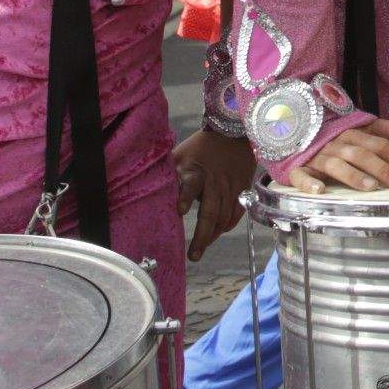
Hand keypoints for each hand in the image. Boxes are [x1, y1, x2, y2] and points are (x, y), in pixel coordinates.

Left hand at [175, 129, 253, 260]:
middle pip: (210, 211)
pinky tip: (219, 232)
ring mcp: (230, 186)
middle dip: (202, 235)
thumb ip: (169, 173)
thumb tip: (145, 187)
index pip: (191, 184)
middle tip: (193, 255)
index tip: (179, 211)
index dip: (185, 196)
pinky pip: (237, 212)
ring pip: (224, 217)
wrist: (233, 133)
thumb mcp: (180, 155)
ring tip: (201, 248)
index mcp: (196, 171)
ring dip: (213, 235)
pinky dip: (228, 225)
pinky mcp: (242, 188)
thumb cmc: (200, 147)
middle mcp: (214, 181)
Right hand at [285, 118, 388, 193]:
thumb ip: (388, 129)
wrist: (293, 132)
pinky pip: (301, 176)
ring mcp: (317, 157)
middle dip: (381, 168)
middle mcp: (336, 144)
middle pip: (361, 154)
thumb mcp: (361, 127)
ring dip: (353, 175)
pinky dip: (309, 183)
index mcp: (353, 133)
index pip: (379, 144)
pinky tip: (319, 190)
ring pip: (337, 165)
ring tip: (370, 187)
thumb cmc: (334, 135)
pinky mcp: (297, 168)